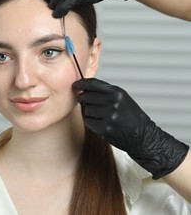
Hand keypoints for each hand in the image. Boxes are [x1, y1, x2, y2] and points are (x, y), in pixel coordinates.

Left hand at [73, 78, 188, 178]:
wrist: (142, 136)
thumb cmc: (131, 117)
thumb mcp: (122, 98)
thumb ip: (105, 92)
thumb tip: (85, 88)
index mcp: (117, 92)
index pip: (93, 84)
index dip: (82, 83)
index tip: (76, 85)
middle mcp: (113, 102)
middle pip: (86, 97)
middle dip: (85, 101)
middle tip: (92, 106)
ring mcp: (109, 116)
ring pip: (86, 110)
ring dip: (91, 114)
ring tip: (103, 117)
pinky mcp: (105, 128)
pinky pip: (88, 122)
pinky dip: (92, 124)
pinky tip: (102, 124)